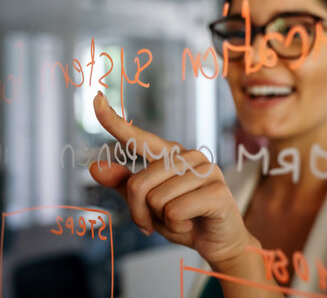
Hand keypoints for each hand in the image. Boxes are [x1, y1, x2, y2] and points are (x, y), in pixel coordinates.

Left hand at [89, 92, 255, 268]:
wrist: (218, 242)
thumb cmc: (183, 219)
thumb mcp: (148, 205)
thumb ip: (124, 185)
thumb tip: (94, 167)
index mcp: (171, 155)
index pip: (139, 138)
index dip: (114, 122)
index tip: (97, 99)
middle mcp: (189, 156)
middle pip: (139, 184)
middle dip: (140, 212)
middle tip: (156, 222)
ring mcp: (206, 170)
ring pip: (156, 199)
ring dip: (160, 221)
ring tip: (180, 221)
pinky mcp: (217, 190)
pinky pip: (174, 211)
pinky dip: (176, 226)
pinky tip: (191, 223)